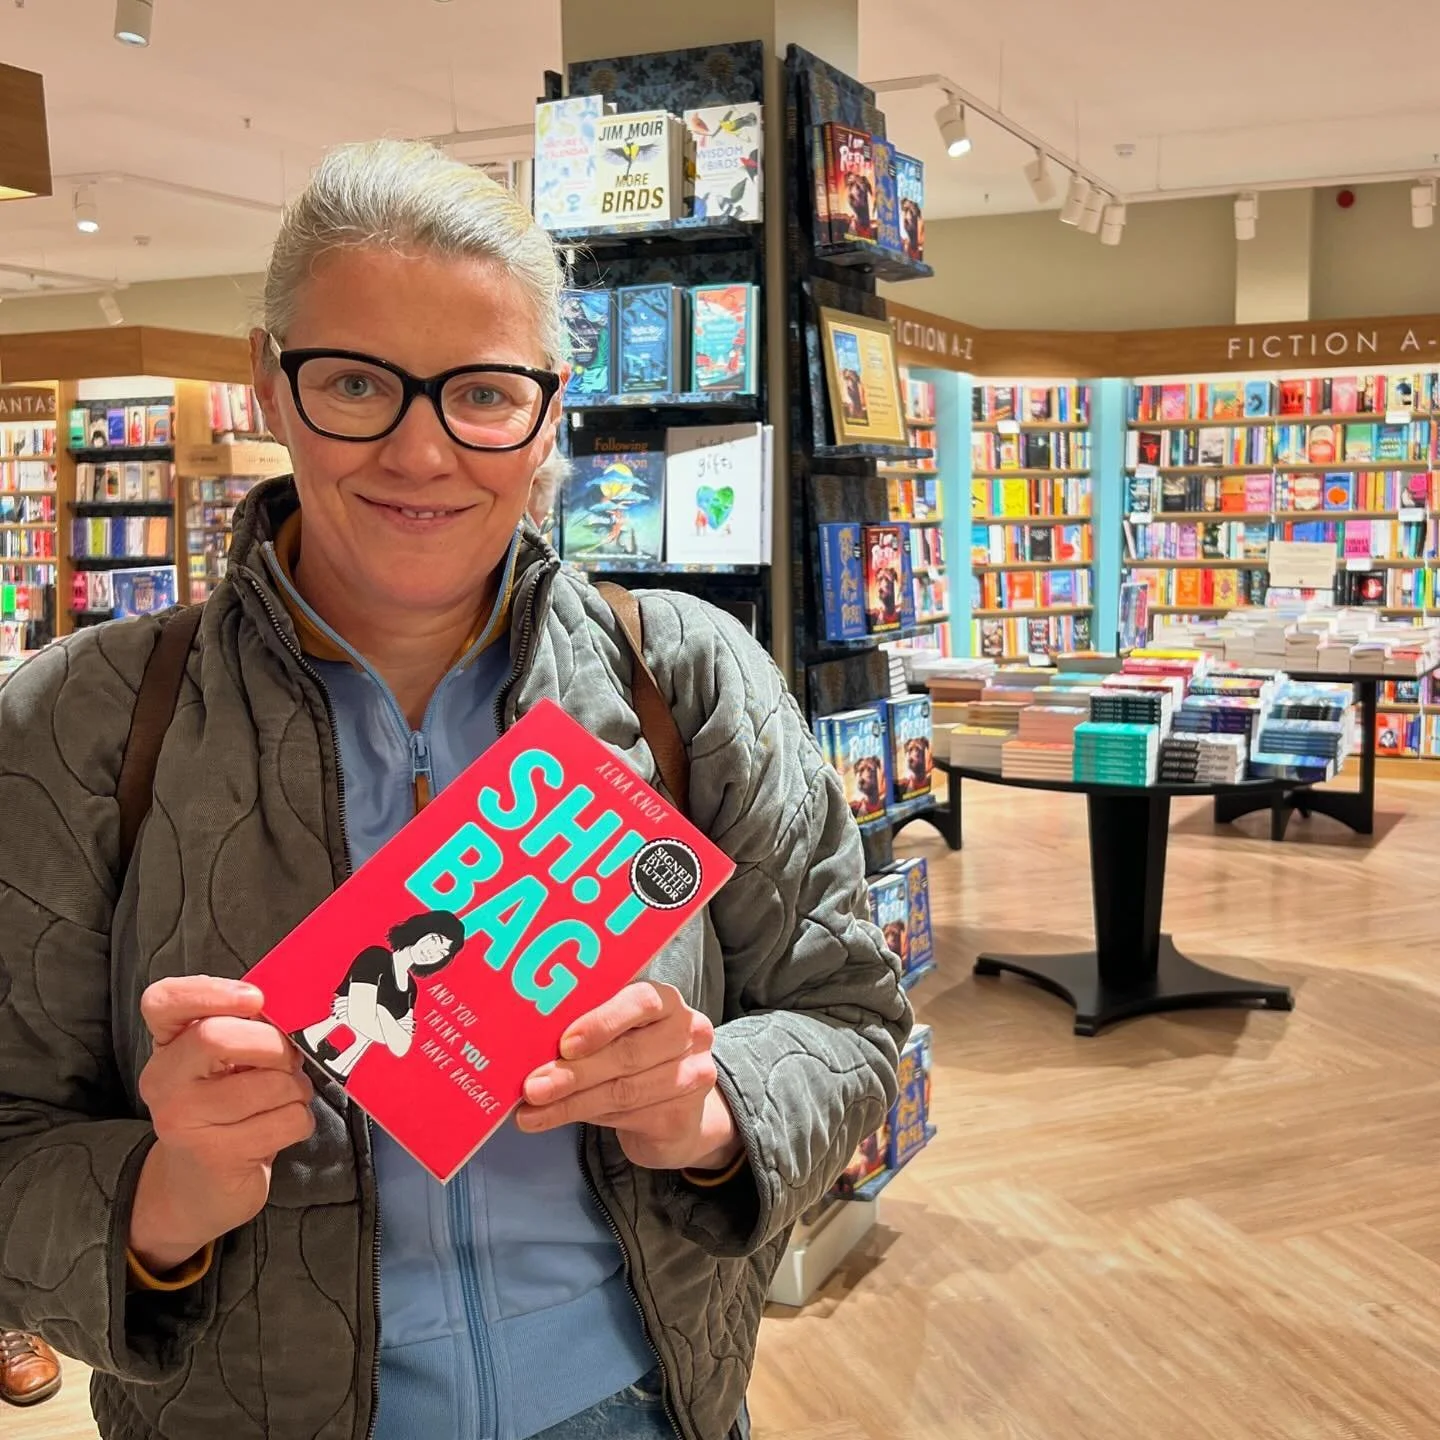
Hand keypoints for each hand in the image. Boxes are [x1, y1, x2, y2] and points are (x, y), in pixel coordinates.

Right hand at [130, 976, 315, 1275]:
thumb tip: (297, 1009)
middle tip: (289, 1062)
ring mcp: (183, 1122)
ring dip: (296, 1088)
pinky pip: (287, 1121)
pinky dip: (300, 1121)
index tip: (256, 999)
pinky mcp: (215, 1157)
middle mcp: (163, 1080)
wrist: (197, 1187)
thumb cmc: (224, 1108)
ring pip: (269, 1083)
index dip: (210, 990)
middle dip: (275, 1046)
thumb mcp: (222, 1062)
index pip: (163, 1000)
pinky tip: (280, 1127)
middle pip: (219, 1037)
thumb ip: (244, 1029)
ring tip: (285, 1097)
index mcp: (167, 1045)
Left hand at [516, 982, 742, 1173]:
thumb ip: (587, 1029)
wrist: (677, 1112)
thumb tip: (529, 1041)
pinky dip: (581, 1118)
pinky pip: (626, 1118)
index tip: (565, 1044)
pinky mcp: (682, 1117)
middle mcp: (687, 1033)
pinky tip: (550, 1120)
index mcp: (667, 1001)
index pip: (642, 1001)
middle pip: (628, 1053)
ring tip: (531, 1110)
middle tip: (533, 1086)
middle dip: (574, 1072)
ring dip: (570, 1102)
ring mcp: (692, 1076)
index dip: (602, 1023)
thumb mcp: (617, 1033)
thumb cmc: (634, 1057)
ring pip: (623, 1091)